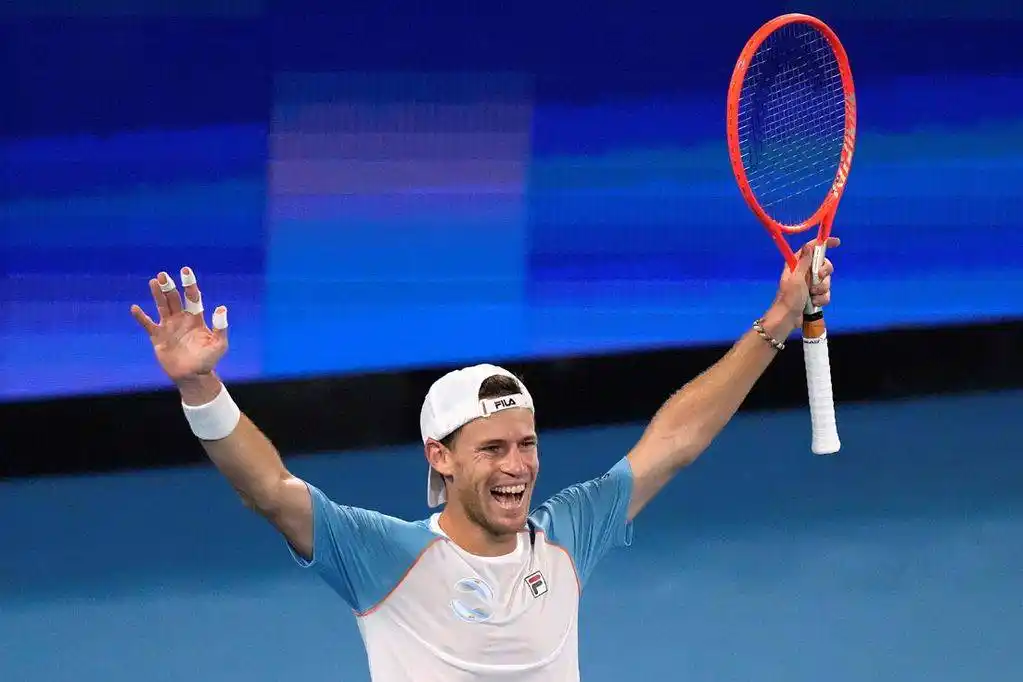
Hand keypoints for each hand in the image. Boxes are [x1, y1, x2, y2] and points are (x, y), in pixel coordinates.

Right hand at [131, 268, 228, 382]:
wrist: (192, 376)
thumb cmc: (208, 360)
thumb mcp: (219, 344)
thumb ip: (220, 327)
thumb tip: (221, 307)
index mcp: (196, 319)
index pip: (192, 297)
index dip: (189, 284)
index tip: (185, 270)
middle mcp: (181, 319)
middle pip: (174, 299)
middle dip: (169, 287)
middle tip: (163, 275)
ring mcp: (168, 327)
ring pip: (162, 306)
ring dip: (157, 295)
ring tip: (154, 281)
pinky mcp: (157, 337)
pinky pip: (147, 324)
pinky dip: (141, 317)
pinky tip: (135, 308)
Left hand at [771, 236, 839, 326]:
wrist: (788, 318)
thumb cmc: (789, 297)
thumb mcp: (796, 278)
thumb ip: (804, 262)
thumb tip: (808, 245)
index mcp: (797, 265)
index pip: (811, 249)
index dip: (823, 244)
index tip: (837, 242)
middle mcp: (805, 273)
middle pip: (824, 265)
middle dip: (824, 273)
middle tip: (818, 278)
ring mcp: (810, 285)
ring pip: (827, 281)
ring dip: (822, 289)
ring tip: (812, 296)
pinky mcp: (815, 295)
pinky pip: (826, 293)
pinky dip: (822, 299)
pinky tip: (815, 303)